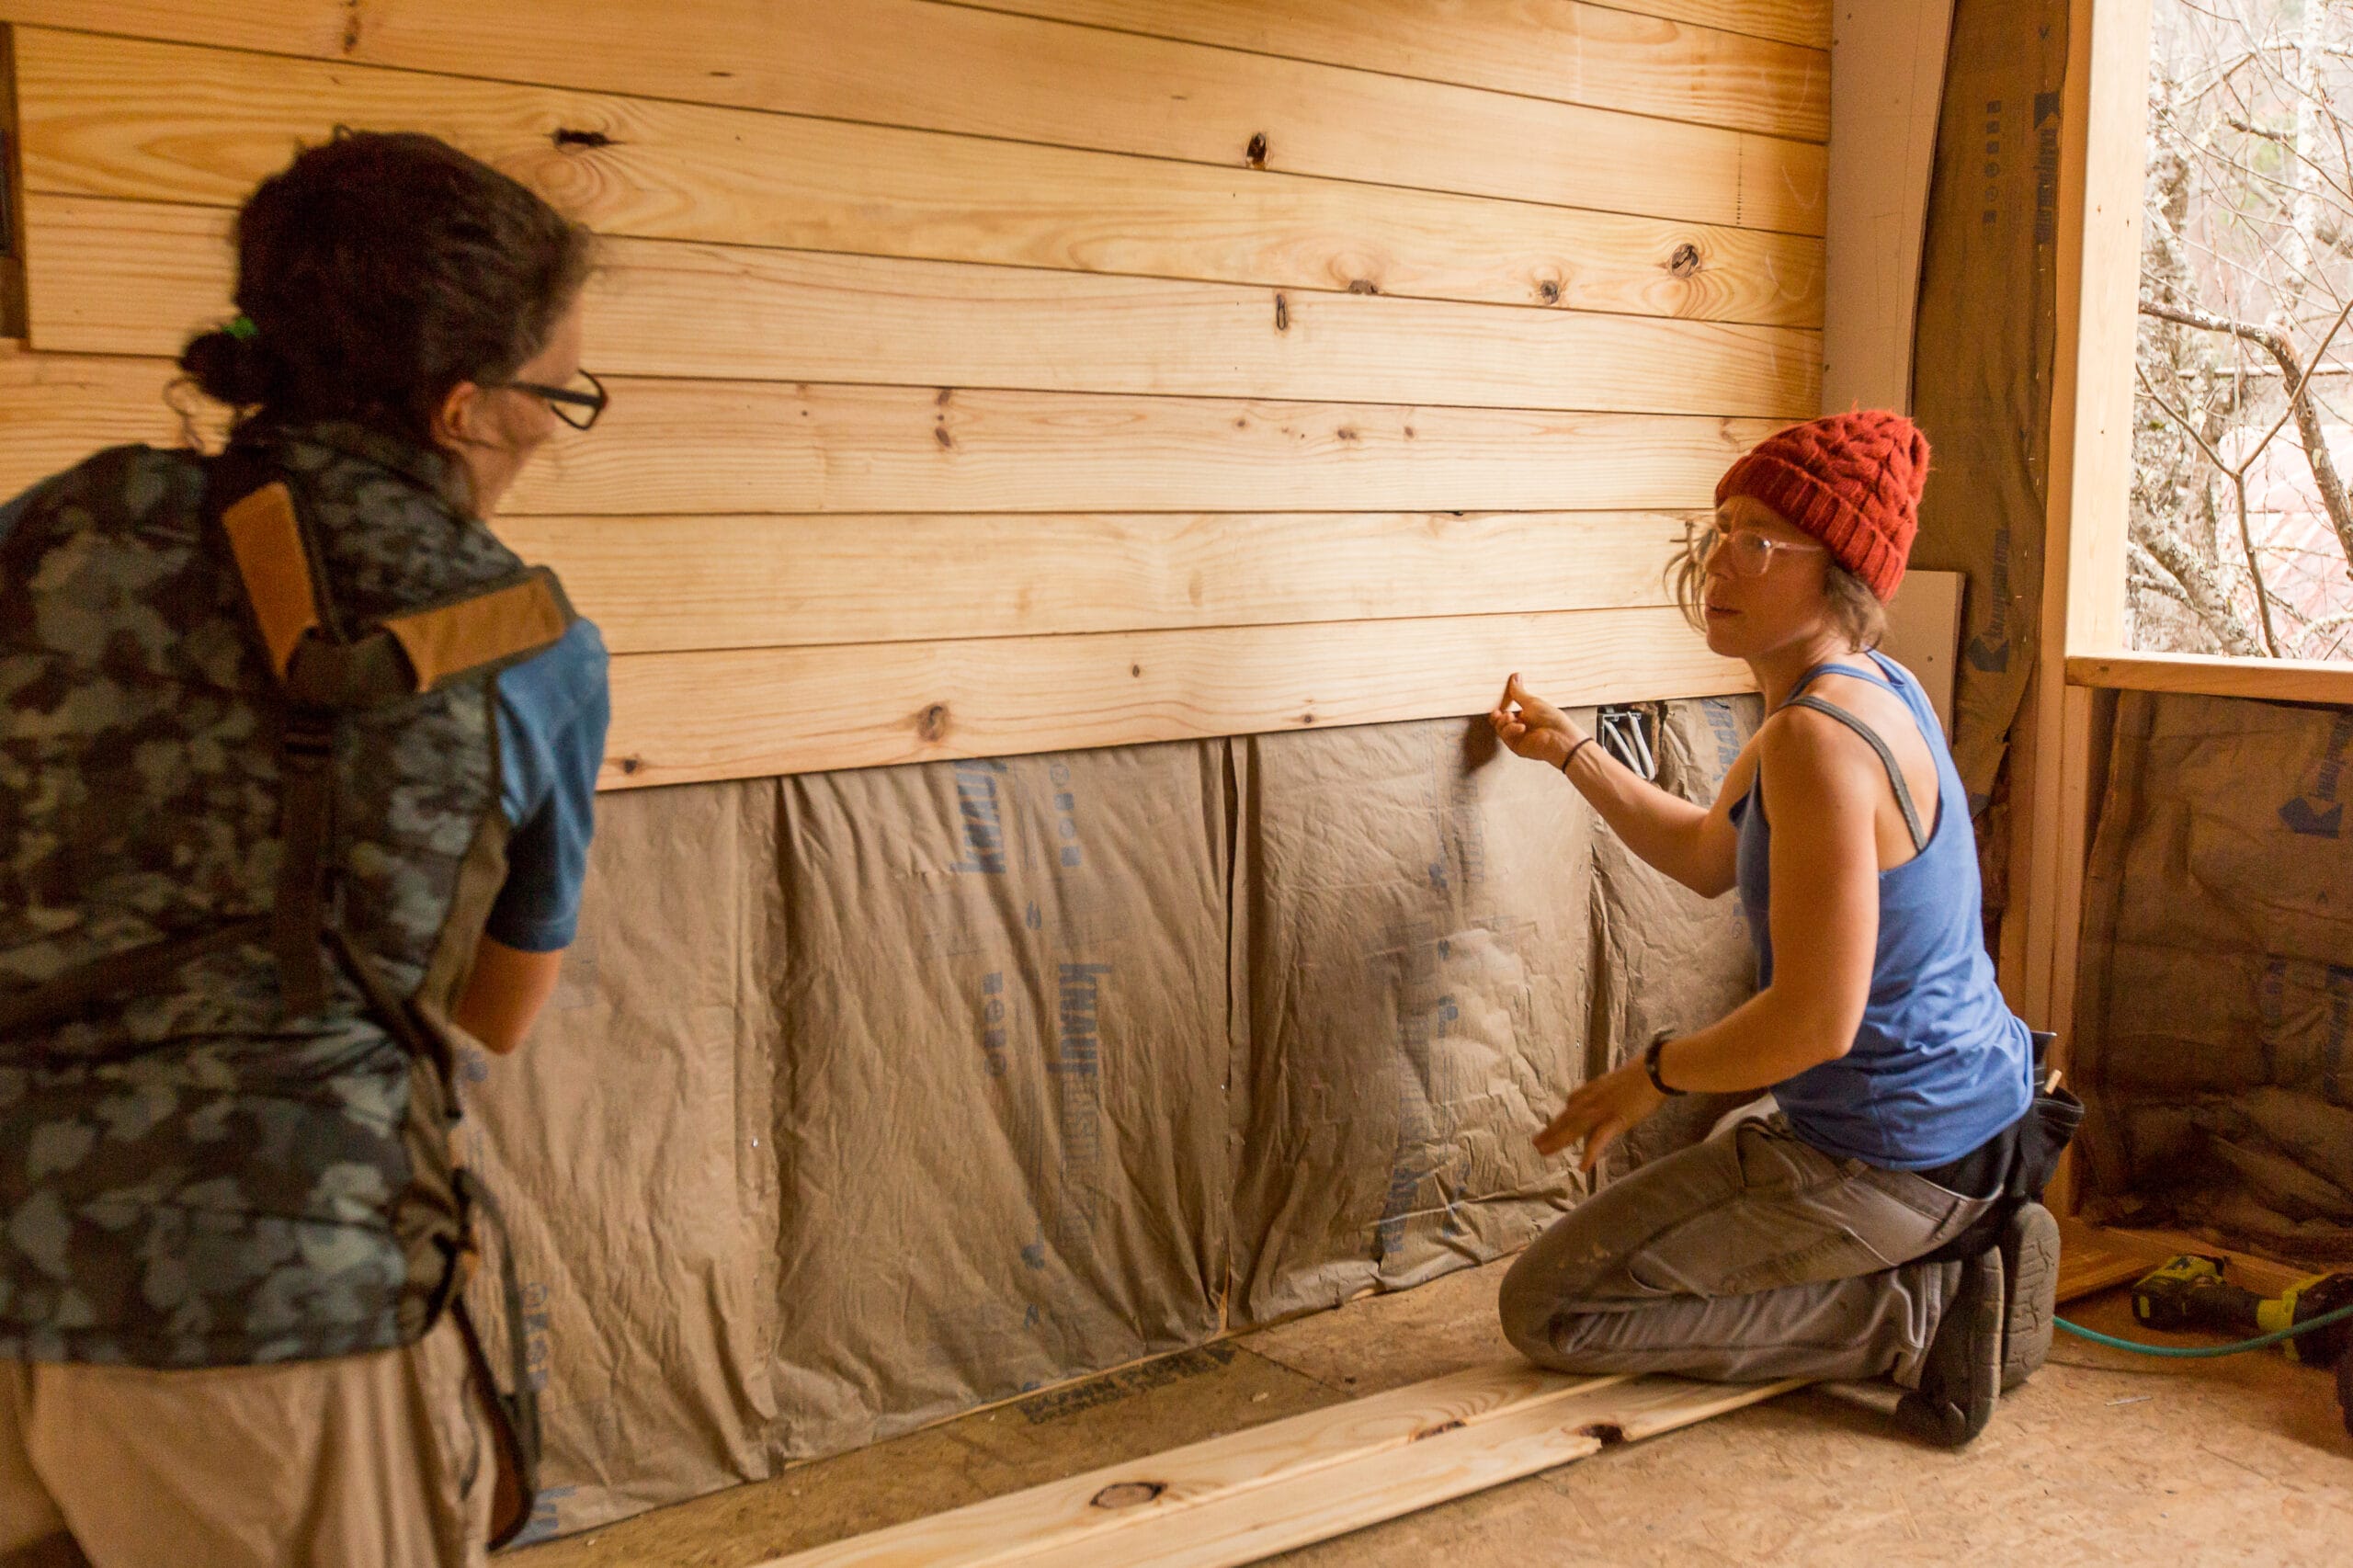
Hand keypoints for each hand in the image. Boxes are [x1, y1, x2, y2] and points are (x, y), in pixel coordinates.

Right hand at [1488, 673, 1584, 768]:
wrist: (1560, 737)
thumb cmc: (1551, 719)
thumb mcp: (1532, 702)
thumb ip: (1519, 692)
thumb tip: (1515, 676)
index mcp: (1525, 717)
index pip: (1506, 712)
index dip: (1500, 708)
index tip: (1498, 703)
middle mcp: (1520, 728)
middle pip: (1499, 722)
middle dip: (1498, 716)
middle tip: (1499, 712)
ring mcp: (1518, 738)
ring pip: (1500, 729)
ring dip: (1503, 722)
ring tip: (1512, 717)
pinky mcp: (1516, 747)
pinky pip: (1506, 737)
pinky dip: (1510, 730)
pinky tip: (1520, 728)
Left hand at [1533, 1060, 1665, 1173]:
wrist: (1655, 1070)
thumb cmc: (1645, 1072)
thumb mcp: (1621, 1078)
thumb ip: (1612, 1088)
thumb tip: (1614, 1093)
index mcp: (1595, 1089)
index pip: (1573, 1102)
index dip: (1562, 1116)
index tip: (1553, 1124)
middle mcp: (1592, 1100)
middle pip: (1567, 1118)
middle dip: (1551, 1131)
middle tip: (1536, 1143)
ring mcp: (1601, 1111)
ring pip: (1573, 1129)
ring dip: (1557, 1141)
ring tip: (1543, 1152)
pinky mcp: (1614, 1121)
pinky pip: (1598, 1141)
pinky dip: (1589, 1154)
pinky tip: (1582, 1167)